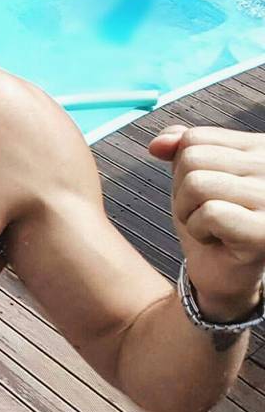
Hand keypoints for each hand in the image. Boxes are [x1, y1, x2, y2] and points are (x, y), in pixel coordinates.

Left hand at [149, 125, 264, 319]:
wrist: (222, 273)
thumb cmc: (211, 222)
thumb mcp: (190, 176)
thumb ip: (178, 148)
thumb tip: (158, 143)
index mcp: (260, 147)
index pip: (195, 137)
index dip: (184, 169)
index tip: (206, 192)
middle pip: (192, 158)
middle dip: (183, 191)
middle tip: (206, 213)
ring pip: (196, 183)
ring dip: (188, 211)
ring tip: (210, 225)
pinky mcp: (264, 231)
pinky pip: (209, 214)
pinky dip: (198, 230)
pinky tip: (218, 239)